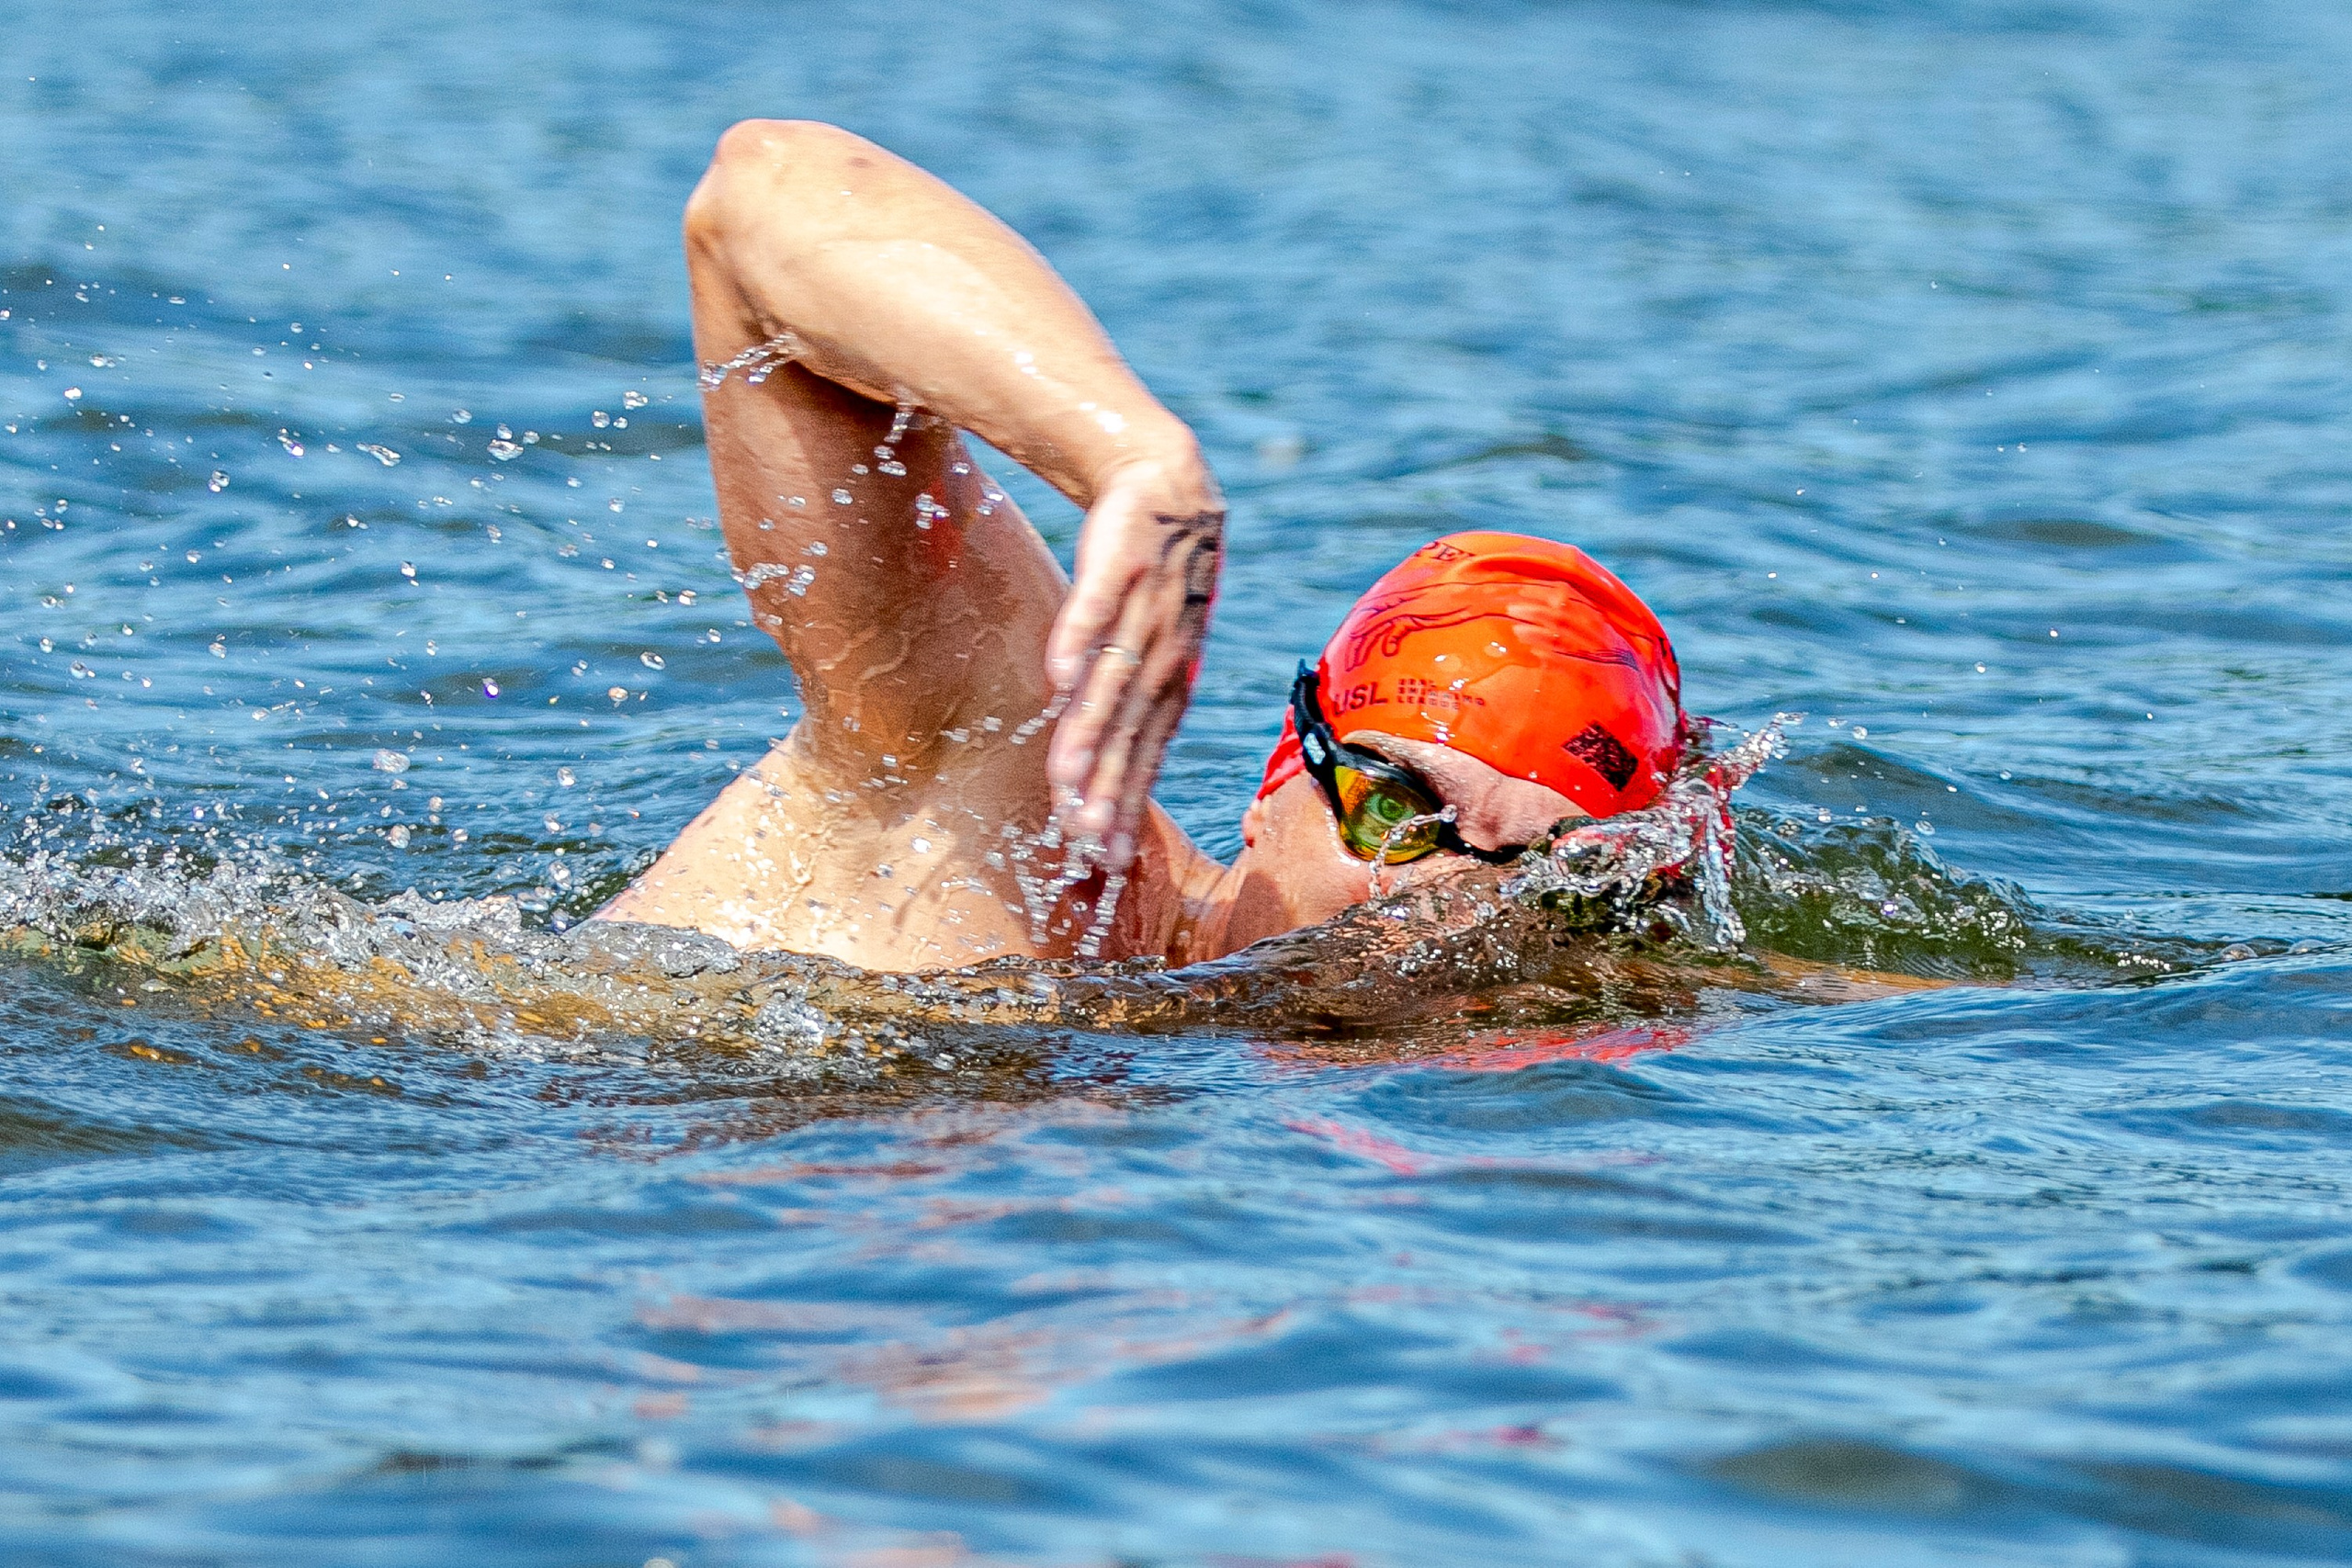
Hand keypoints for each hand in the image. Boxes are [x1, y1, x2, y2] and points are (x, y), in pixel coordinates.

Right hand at [1044, 456, 1224, 871]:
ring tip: (1064, 779)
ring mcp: (1145, 608)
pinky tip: (1057, 679)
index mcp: (1172, 679)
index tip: (1108, 858)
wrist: (1166, 484)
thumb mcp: (1148, 648)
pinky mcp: (1119, 562)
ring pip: (1112, 680)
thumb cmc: (1151, 582)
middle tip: (1087, 839)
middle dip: (1108, 787)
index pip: (1149, 753)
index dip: (1128, 805)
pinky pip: (1095, 607)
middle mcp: (1166, 653)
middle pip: (1131, 730)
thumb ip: (1124, 704)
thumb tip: (1091, 770)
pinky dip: (1079, 641)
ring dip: (1088, 731)